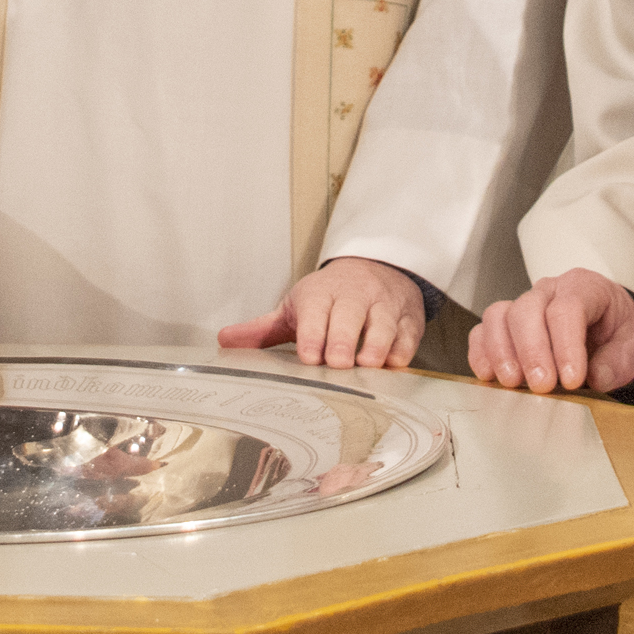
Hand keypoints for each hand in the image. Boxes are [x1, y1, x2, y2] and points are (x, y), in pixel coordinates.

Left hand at [216, 256, 426, 370]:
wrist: (376, 268)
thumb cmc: (330, 297)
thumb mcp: (295, 307)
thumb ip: (263, 329)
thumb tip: (224, 341)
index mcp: (320, 294)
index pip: (316, 313)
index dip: (313, 334)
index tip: (310, 356)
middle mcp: (353, 297)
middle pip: (349, 316)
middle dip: (343, 340)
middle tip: (338, 363)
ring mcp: (384, 306)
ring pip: (382, 324)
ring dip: (376, 344)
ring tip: (368, 365)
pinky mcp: (409, 318)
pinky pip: (408, 334)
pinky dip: (402, 349)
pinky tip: (394, 364)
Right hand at [468, 269, 633, 395]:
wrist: (612, 331)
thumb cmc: (620, 332)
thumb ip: (621, 359)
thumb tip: (598, 377)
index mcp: (584, 288)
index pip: (567, 308)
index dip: (566, 345)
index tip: (572, 380)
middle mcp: (549, 291)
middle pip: (527, 309)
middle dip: (532, 350)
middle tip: (542, 385)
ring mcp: (523, 305)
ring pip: (499, 315)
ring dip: (501, 351)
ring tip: (512, 382)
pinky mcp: (506, 325)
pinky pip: (483, 331)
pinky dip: (481, 352)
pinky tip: (489, 375)